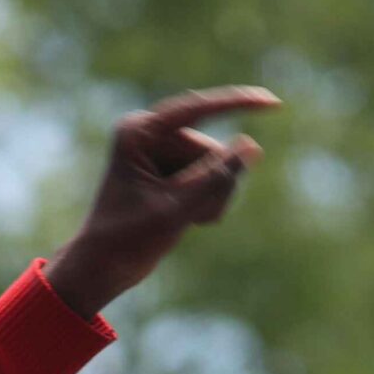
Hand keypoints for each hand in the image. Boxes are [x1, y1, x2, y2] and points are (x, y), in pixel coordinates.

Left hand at [42, 86, 279, 316]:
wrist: (101, 270)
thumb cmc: (125, 240)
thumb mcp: (174, 210)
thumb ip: (215, 180)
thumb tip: (253, 147)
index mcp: (138, 134)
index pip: (195, 110)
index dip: (237, 104)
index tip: (272, 103)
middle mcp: (150, 136)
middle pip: (211, 150)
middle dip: (213, 186)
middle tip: (192, 219)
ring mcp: (163, 152)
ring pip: (217, 167)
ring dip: (212, 199)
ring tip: (186, 223)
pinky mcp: (174, 171)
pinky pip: (213, 179)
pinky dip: (209, 202)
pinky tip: (189, 220)